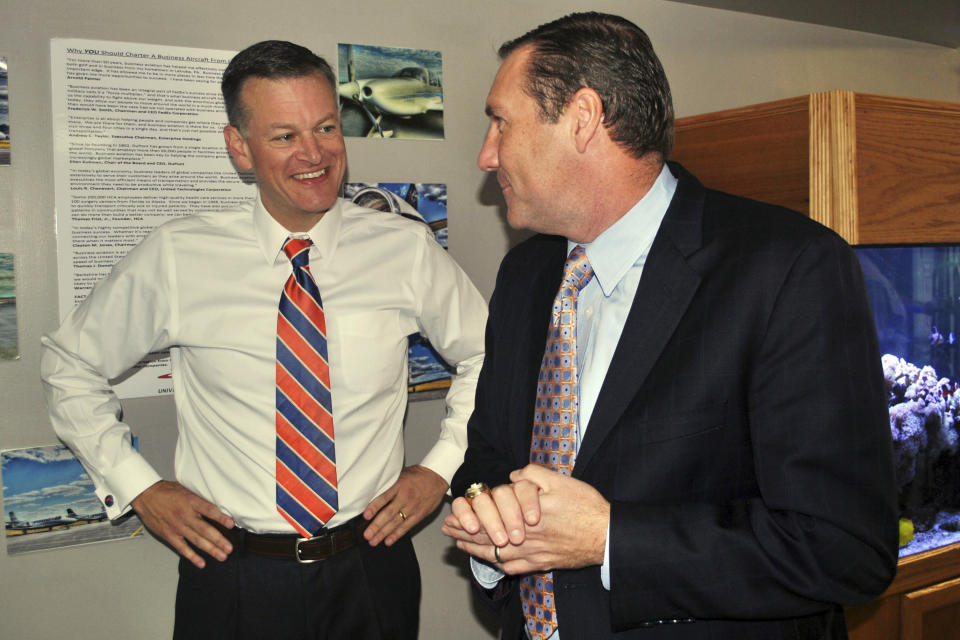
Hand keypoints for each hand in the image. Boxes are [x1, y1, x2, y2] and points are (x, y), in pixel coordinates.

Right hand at [131, 480, 234, 568]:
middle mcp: (185, 515)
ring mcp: (177, 527)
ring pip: (196, 540)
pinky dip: (192, 556)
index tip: (231, 524)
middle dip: (218, 540)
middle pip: (204, 529)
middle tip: (229, 548)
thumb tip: (218, 505)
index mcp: (191, 501)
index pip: (209, 510)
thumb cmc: (167, 492)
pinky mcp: (169, 535)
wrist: (146, 496)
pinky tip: (201, 562)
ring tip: (222, 556)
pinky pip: (182, 548)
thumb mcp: (187, 489)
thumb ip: (200, 499)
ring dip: (210, 549)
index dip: (221, 518)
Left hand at [363, 465, 447, 545]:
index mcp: (400, 485)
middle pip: (389, 514)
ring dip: (383, 533)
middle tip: (367, 535)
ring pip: (396, 523)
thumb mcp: (402, 474)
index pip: (384, 497)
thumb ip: (390, 484)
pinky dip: (397, 535)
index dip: (374, 507)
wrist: (437, 477)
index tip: (366, 516)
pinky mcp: (419, 515)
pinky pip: (406, 527)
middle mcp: (406, 497)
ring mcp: (413, 507)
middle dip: (376, 526)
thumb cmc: (418, 475)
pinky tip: (388, 540)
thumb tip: (373, 492)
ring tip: (373, 541)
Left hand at [445, 465, 609, 574]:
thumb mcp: (561, 481)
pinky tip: (490, 560)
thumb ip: (533, 474)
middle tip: (449, 531)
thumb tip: (513, 474)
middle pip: (487, 538)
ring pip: (497, 555)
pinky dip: (498, 564)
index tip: (455, 514)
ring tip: (460, 545)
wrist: (608, 536)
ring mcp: (534, 554)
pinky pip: (514, 568)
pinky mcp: (543, 564)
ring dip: (476, 550)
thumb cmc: (586, 507)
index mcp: (527, 515)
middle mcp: (526, 537)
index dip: (470, 517)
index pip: (490, 517)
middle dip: (465, 534)